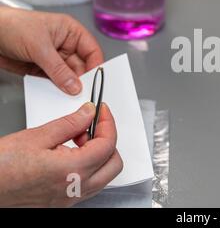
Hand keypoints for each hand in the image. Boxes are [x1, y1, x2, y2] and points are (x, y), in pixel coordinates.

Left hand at [0, 7, 103, 94]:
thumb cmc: (12, 25)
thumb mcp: (39, 47)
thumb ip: (58, 69)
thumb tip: (74, 85)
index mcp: (71, 32)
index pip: (92, 51)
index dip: (95, 66)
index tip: (95, 82)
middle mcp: (65, 45)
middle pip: (82, 67)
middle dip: (82, 80)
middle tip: (81, 94)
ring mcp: (54, 58)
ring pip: (69, 77)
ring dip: (68, 87)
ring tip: (67, 96)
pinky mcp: (43, 69)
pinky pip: (55, 82)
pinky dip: (56, 90)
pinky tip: (55, 94)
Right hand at [0, 103, 122, 206]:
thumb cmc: (0, 167)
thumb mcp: (37, 136)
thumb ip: (70, 124)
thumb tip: (89, 113)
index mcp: (72, 171)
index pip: (108, 145)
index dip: (108, 123)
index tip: (101, 111)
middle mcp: (75, 189)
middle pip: (113, 163)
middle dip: (108, 140)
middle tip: (91, 125)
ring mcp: (69, 200)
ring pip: (104, 176)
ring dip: (99, 154)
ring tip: (77, 138)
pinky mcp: (62, 203)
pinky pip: (89, 184)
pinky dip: (89, 167)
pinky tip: (71, 154)